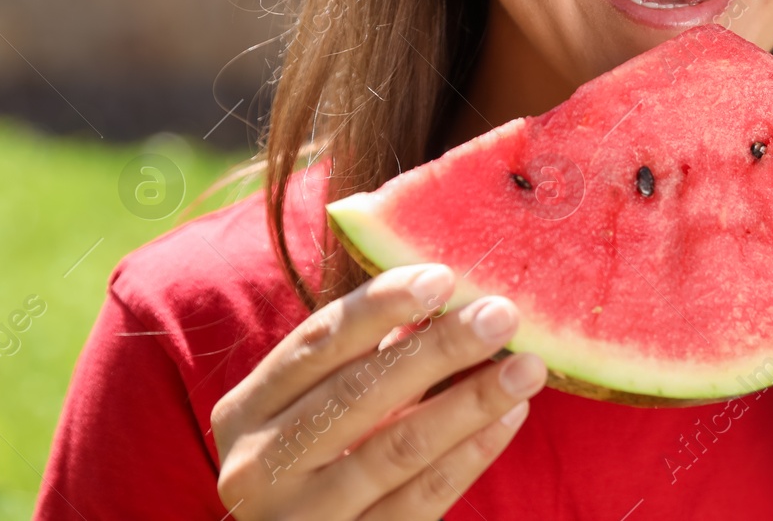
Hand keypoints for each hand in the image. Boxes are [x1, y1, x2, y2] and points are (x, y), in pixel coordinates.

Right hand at [212, 264, 546, 518]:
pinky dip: (469, 455)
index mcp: (244, 411)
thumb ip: (360, 359)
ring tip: (527, 367)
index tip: (443, 276)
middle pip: (358, 394)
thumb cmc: (309, 463)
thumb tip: (439, 292)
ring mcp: (299, 518)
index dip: (379, 306)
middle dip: (438, 349)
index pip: (315, 344)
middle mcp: (258, 466)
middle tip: (502, 314)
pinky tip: (510, 418)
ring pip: (395, 449)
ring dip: (470, 402)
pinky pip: (419, 502)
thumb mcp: (312, 410)